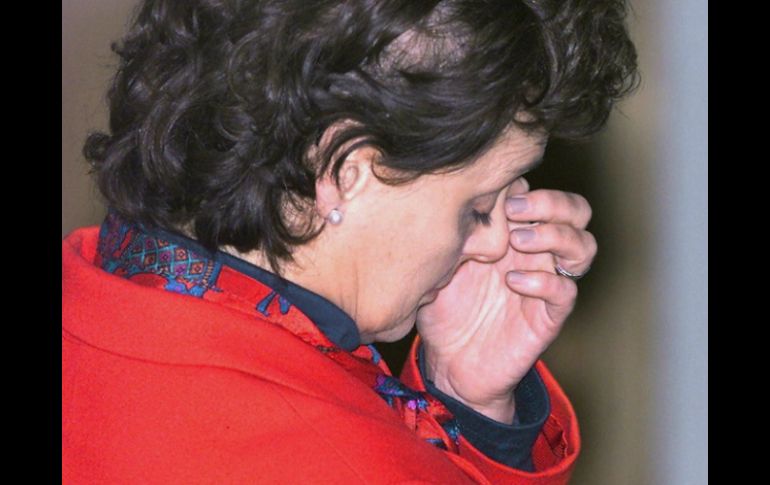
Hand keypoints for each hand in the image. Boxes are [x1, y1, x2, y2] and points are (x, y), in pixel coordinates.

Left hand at [415, 178, 595, 422]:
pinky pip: (566, 291)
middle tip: (514, 211)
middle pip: (577, 210)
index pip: (538, 192)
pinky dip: (544, 281)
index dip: (522, 184)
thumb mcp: (439, 264)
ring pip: (584, 246)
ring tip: (518, 242)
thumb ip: (451, 231)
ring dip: (555, 235)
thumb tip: (451, 196)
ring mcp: (547, 282)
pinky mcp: (549, 317)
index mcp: (512, 233)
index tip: (491, 190)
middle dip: (552, 202)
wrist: (450, 364)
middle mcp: (536, 253)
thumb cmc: (442, 308)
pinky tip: (512, 283)